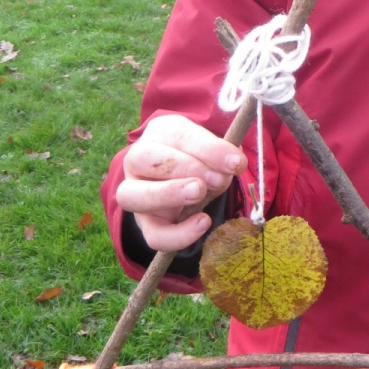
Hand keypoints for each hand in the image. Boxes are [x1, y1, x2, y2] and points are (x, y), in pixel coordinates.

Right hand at [116, 114, 245, 251]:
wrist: (190, 181)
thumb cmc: (202, 159)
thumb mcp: (213, 151)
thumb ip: (221, 155)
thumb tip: (233, 163)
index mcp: (159, 133)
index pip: (177, 135)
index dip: (208, 149)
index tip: (236, 162)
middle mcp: (137, 160)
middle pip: (142, 157)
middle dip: (184, 167)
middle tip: (216, 178)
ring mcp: (134, 193)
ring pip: (133, 195)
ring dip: (169, 194)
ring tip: (200, 194)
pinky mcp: (144, 224)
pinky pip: (153, 235)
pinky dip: (178, 234)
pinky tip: (203, 223)